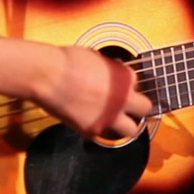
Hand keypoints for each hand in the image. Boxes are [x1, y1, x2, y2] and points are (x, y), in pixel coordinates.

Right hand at [38, 46, 153, 138]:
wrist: (48, 76)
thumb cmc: (68, 61)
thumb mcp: (98, 59)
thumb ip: (111, 71)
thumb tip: (112, 74)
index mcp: (125, 78)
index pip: (137, 83)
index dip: (128, 85)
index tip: (121, 86)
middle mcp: (122, 100)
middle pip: (145, 109)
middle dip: (138, 108)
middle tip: (130, 108)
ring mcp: (108, 117)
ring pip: (130, 130)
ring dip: (125, 124)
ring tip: (114, 119)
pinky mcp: (91, 131)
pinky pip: (102, 134)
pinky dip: (97, 128)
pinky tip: (88, 118)